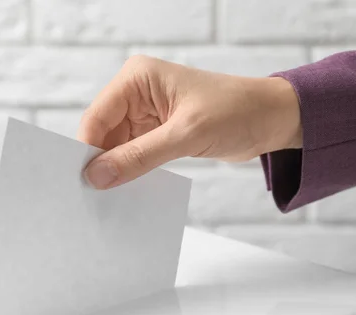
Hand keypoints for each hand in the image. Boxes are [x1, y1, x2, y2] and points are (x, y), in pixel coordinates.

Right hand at [77, 55, 302, 188]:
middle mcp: (136, 92)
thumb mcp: (185, 135)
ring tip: (111, 196)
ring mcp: (146, 113)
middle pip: (103, 133)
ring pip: (116, 146)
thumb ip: (139, 157)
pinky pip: (133, 154)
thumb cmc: (236, 111)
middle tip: (94, 195)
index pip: (98, 116)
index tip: (84, 181)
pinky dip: (131, 171)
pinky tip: (129, 188)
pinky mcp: (157, 131)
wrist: (272, 119)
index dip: (88, 149)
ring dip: (116, 169)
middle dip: (101, 162)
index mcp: (137, 78)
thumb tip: (97, 177)